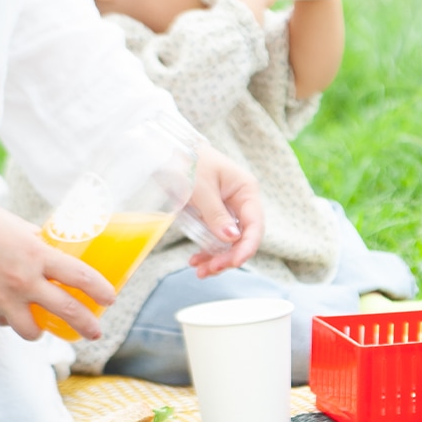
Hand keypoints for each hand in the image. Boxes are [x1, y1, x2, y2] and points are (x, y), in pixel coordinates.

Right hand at [0, 190, 115, 340]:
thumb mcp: (23, 229)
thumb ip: (42, 246)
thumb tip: (61, 255)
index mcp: (38, 255)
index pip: (80, 277)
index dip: (100, 291)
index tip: (110, 299)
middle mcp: (23, 280)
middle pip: (67, 311)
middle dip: (87, 326)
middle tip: (96, 332)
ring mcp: (1, 297)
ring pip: (32, 331)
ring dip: (42, 330)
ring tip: (47, 325)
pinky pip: (5, 322)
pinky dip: (12, 319)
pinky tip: (13, 310)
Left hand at [185, 144, 263, 276]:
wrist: (166, 150)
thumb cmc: (186, 161)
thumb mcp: (200, 188)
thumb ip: (215, 214)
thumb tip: (231, 238)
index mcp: (245, 190)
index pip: (255, 225)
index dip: (247, 247)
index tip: (233, 262)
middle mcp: (240, 202)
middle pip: (243, 237)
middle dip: (229, 257)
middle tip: (209, 269)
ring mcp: (227, 210)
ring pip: (229, 242)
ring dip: (217, 259)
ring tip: (200, 271)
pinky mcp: (213, 216)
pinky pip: (215, 239)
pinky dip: (207, 252)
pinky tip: (196, 260)